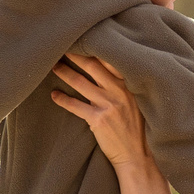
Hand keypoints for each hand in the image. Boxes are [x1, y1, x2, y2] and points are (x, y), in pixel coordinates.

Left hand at [50, 53, 171, 193]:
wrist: (140, 157)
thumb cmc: (141, 129)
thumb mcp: (141, 102)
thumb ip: (129, 84)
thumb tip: (115, 67)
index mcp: (131, 84)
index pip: (111, 58)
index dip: (96, 45)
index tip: (83, 35)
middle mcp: (119, 91)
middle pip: (92, 65)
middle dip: (75, 53)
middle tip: (61, 43)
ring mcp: (108, 104)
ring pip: (80, 82)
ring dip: (64, 72)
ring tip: (52, 65)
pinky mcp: (97, 120)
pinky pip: (74, 106)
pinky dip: (62, 99)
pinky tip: (54, 95)